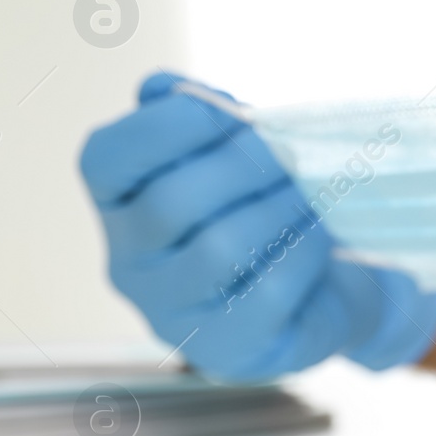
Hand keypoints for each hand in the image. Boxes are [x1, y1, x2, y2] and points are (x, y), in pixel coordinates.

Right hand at [79, 72, 435, 380]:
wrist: (329, 287)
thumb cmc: (271, 210)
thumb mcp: (236, 154)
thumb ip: (200, 118)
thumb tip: (162, 86)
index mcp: (119, 205)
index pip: (106, 158)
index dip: (165, 126)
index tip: (227, 113)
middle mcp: (129, 264)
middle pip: (171, 202)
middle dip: (244, 165)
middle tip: (292, 153)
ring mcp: (173, 315)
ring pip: (219, 248)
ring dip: (279, 209)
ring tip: (311, 196)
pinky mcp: (228, 348)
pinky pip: (267, 292)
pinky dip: (303, 253)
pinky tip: (321, 240)